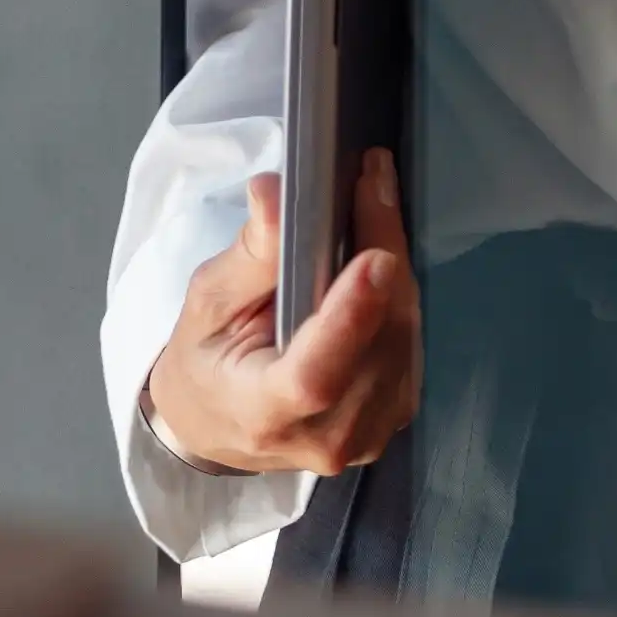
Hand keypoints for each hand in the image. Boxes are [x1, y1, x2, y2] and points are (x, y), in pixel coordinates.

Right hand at [143, 155, 418, 476]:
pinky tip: (379, 255)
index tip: (374, 256)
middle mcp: (327, 436)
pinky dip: (397, 293)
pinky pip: (409, 344)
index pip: (316, 375)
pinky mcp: (393, 417)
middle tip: (374, 180)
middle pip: (376, 342)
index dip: (350, 318)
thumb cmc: (206, 359)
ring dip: (395, 266)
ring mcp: (368, 434)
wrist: (217, 422)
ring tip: (374, 200)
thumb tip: (275, 192)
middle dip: (383, 252)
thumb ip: (250, 255)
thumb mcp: (208, 302)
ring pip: (403, 336)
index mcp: (264, 412)